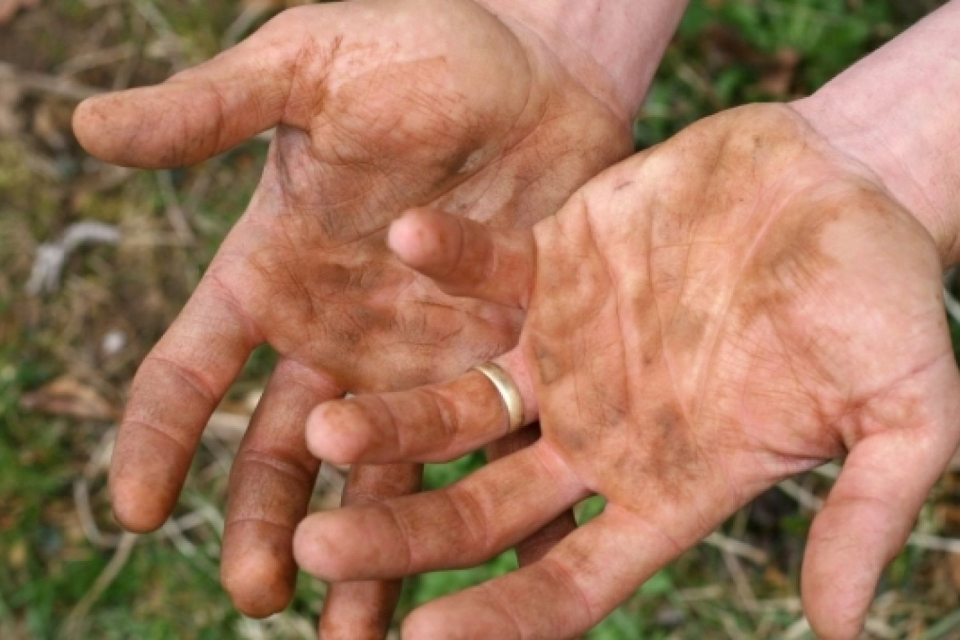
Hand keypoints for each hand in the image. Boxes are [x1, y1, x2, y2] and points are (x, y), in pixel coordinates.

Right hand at [72, 0, 632, 626]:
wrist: (540, 64)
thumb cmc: (418, 50)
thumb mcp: (307, 70)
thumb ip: (213, 109)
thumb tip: (85, 126)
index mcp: (273, 275)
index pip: (192, 371)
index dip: (159, 438)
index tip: (138, 511)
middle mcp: (338, 336)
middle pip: (285, 451)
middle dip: (269, 525)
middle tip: (266, 598)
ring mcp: (420, 360)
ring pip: (382, 476)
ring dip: (371, 552)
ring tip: (364, 635)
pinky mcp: (502, 362)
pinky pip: (488, 451)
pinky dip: (491, 515)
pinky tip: (497, 580)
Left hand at [296, 103, 959, 638]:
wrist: (845, 185)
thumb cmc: (881, 299)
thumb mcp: (906, 412)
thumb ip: (867, 511)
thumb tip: (845, 623)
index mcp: (664, 484)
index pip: (567, 580)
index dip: (498, 618)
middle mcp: (597, 430)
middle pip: (481, 506)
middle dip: (404, 534)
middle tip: (322, 549)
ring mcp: (564, 351)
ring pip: (458, 405)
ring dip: (394, 419)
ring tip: (324, 428)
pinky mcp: (551, 268)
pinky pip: (485, 271)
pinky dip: (451, 259)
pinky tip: (409, 238)